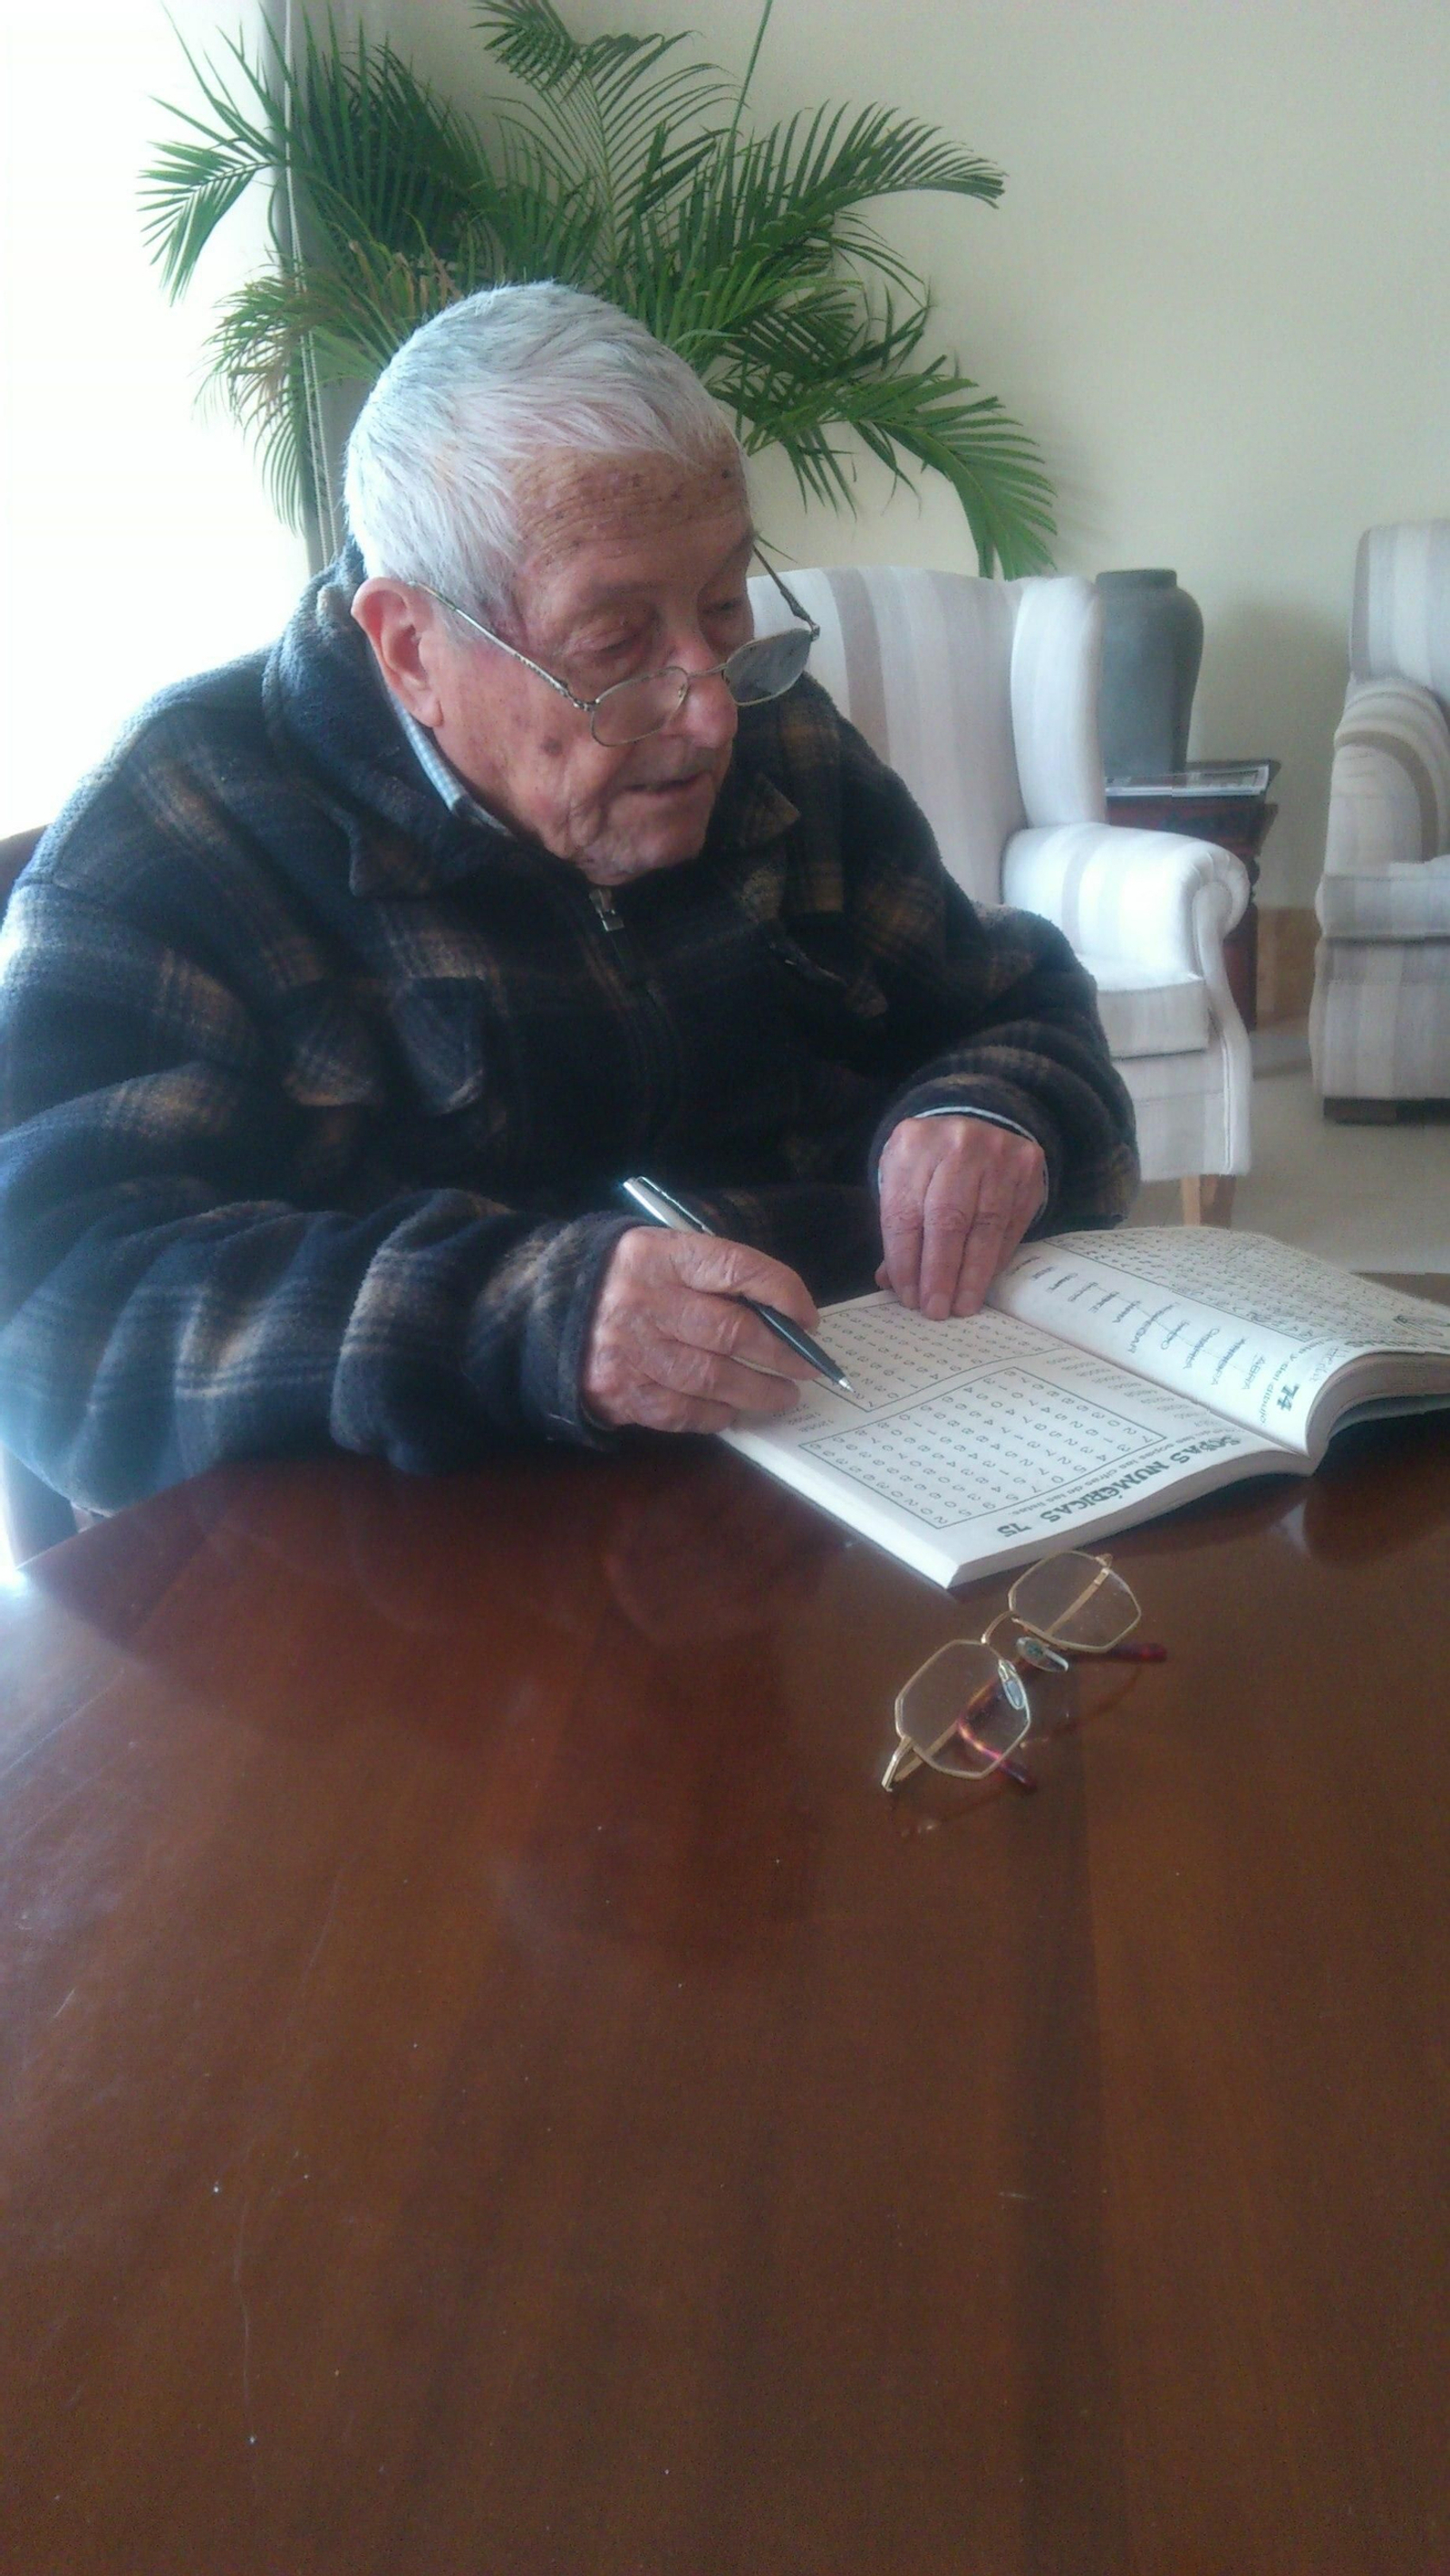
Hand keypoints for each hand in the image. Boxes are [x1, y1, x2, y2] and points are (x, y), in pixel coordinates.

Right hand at [583, 1228, 820, 1431]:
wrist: (537, 1311)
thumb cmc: (618, 1280)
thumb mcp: (655, 1252)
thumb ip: (709, 1274)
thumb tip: (778, 1314)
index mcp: (659, 1255)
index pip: (736, 1268)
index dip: (782, 1292)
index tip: (808, 1316)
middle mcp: (645, 1302)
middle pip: (732, 1331)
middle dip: (782, 1353)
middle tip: (807, 1366)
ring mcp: (631, 1351)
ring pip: (714, 1378)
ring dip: (760, 1392)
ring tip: (784, 1396)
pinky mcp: (621, 1392)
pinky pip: (684, 1411)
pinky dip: (717, 1414)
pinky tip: (734, 1411)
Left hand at [875, 1116, 1044, 1317]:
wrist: (975, 1122)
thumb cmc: (930, 1165)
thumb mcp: (904, 1182)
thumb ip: (899, 1228)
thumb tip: (893, 1283)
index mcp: (912, 1145)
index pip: (905, 1214)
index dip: (906, 1261)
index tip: (909, 1297)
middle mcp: (957, 1143)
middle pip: (947, 1221)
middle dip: (940, 1273)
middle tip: (937, 1310)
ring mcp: (997, 1152)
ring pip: (986, 1226)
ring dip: (973, 1273)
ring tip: (963, 1305)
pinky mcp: (1027, 1166)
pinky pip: (1011, 1223)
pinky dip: (996, 1257)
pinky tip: (984, 1279)